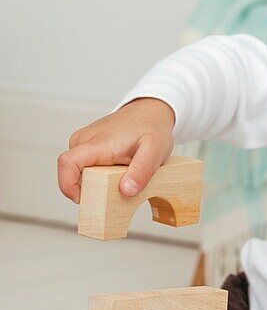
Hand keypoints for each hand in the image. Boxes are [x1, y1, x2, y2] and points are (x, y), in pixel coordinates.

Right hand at [57, 97, 174, 202]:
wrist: (150, 110)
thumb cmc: (152, 128)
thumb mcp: (155, 152)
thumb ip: (141, 172)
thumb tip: (125, 191)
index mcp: (98, 144)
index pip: (67, 163)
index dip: (67, 186)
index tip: (83, 199)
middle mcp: (84, 140)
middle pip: (72, 173)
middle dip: (90, 188)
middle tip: (116, 191)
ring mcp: (83, 141)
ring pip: (78, 171)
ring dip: (96, 181)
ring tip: (121, 176)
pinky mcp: (86, 143)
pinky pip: (84, 165)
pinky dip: (97, 174)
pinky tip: (116, 170)